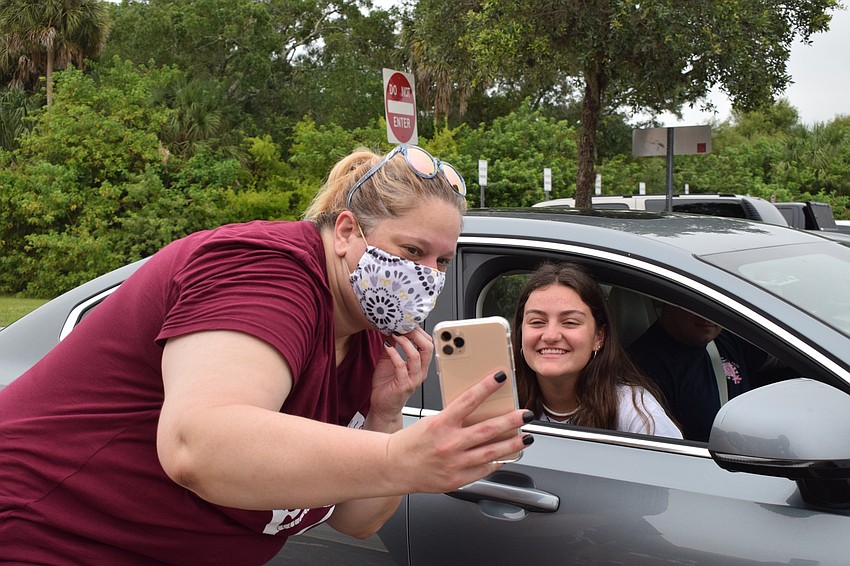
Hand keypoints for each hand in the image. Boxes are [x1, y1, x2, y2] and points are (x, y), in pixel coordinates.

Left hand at [368, 327, 433, 425]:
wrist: (382, 407)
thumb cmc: (387, 386)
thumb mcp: (389, 361)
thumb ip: (391, 346)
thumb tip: (389, 329)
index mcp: (420, 365)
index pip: (428, 344)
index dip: (419, 332)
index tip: (407, 323)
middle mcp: (420, 372)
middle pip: (427, 348)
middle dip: (416, 334)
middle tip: (403, 326)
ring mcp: (413, 379)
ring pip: (417, 356)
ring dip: (405, 343)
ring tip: (395, 334)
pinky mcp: (403, 385)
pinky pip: (401, 366)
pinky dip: (394, 354)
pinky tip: (387, 347)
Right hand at [386, 370, 533, 493]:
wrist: (393, 467)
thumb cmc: (410, 442)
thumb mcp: (430, 421)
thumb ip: (454, 417)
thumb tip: (478, 409)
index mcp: (440, 424)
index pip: (468, 400)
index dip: (487, 387)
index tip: (501, 377)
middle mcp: (449, 444)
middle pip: (487, 429)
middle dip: (511, 421)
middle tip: (525, 414)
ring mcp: (454, 463)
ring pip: (491, 452)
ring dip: (512, 444)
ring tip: (526, 437)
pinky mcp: (457, 479)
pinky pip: (483, 470)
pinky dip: (497, 462)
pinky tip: (506, 456)